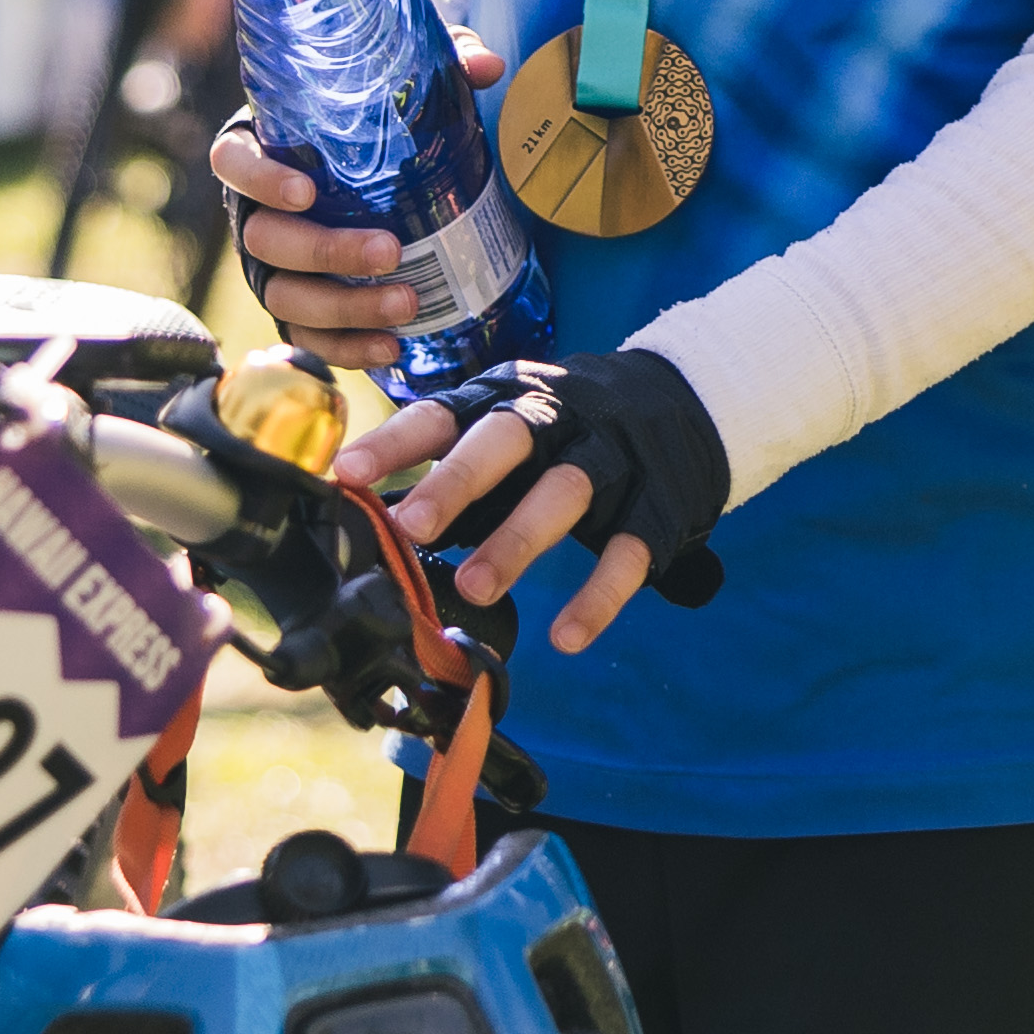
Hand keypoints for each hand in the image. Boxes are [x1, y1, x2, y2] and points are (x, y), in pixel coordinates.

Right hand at [210, 39, 502, 370]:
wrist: (377, 180)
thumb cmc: (372, 124)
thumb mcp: (402, 86)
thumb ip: (439, 66)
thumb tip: (488, 65)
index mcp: (266, 150)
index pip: (234, 161)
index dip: (259, 180)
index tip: (306, 191)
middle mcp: (258, 213)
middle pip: (268, 241)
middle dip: (327, 252)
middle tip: (390, 251)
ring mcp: (274, 267)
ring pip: (287, 296)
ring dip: (344, 306)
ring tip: (407, 302)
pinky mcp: (298, 309)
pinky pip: (309, 336)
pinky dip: (348, 347)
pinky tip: (392, 345)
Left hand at [349, 348, 734, 650]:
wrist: (688, 400)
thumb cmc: (566, 430)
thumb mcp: (510, 432)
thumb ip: (452, 473)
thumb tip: (371, 526)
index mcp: (508, 399)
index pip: (444, 414)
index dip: (394, 444)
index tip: (346, 473)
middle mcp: (559, 419)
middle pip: (507, 440)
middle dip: (458, 480)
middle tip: (413, 525)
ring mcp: (613, 458)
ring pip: (566, 491)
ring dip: (518, 539)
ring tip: (475, 588)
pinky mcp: (658, 502)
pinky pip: (629, 548)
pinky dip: (599, 593)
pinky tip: (567, 634)